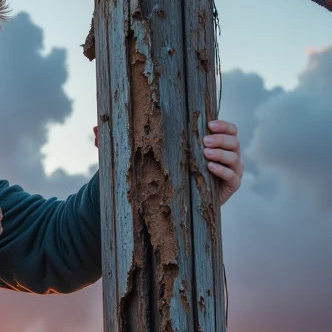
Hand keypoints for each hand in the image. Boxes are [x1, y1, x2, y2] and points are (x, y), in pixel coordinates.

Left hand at [94, 120, 242, 204]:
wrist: (168, 207)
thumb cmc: (158, 176)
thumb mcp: (144, 157)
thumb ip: (122, 143)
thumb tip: (95, 129)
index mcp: (208, 142)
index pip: (226, 128)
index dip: (222, 124)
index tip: (209, 124)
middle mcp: (221, 155)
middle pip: (234, 140)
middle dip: (222, 139)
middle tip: (204, 141)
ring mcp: (227, 172)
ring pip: (236, 157)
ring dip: (223, 153)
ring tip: (205, 154)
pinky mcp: (227, 189)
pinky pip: (234, 177)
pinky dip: (224, 171)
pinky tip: (209, 168)